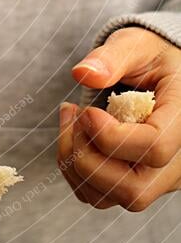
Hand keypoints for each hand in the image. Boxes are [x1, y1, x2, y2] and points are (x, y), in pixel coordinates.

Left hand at [58, 27, 180, 210]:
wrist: (160, 72)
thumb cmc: (152, 56)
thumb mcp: (136, 45)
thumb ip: (112, 57)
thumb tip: (83, 74)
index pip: (154, 148)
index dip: (110, 137)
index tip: (87, 111)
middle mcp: (177, 159)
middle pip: (133, 189)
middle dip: (87, 157)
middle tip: (76, 115)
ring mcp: (158, 177)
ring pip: (111, 198)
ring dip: (74, 163)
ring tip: (71, 119)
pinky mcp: (137, 181)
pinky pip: (99, 194)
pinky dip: (75, 170)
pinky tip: (75, 134)